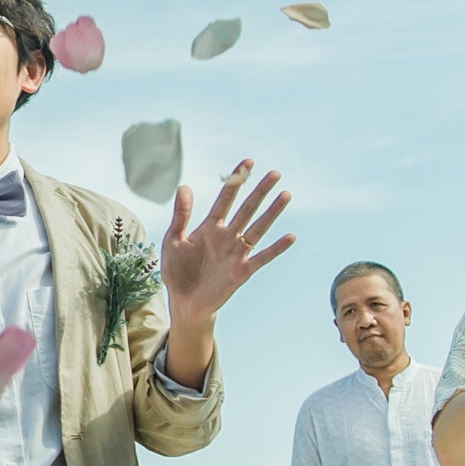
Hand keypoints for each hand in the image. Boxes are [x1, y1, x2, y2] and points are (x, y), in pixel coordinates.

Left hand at [160, 160, 294, 322]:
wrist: (184, 303)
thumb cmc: (177, 271)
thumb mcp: (173, 240)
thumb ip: (181, 215)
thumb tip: (184, 186)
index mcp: (210, 227)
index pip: (226, 199)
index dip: (236, 181)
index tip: (248, 162)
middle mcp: (227, 237)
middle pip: (247, 209)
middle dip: (260, 191)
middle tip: (275, 173)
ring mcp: (236, 253)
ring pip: (258, 228)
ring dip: (272, 212)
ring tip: (285, 195)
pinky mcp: (242, 271)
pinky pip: (262, 257)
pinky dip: (276, 247)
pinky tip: (291, 236)